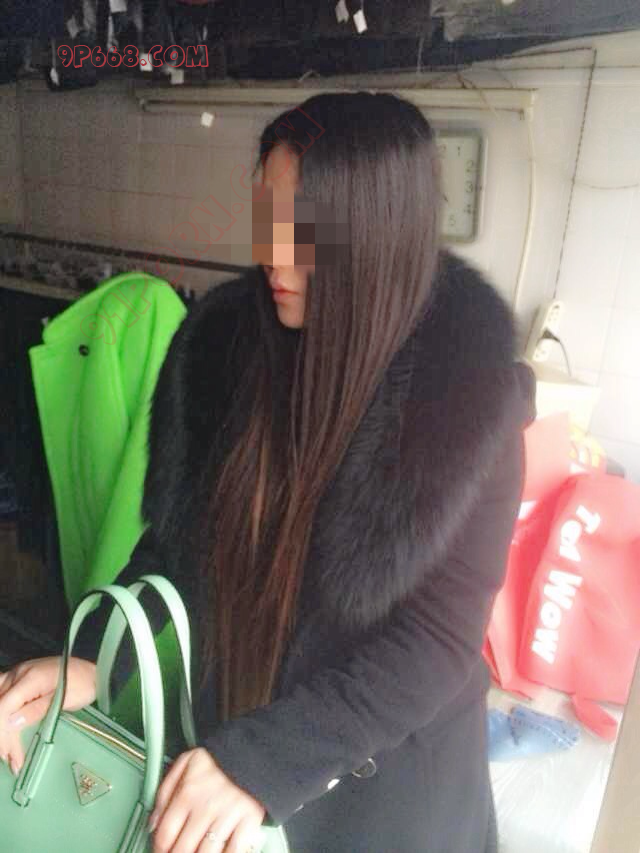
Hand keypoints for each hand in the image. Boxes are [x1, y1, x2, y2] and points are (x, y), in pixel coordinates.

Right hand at [0, 656, 96, 773]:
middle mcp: (19, 674)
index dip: (5, 734)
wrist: (92, 671)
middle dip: (3, 737)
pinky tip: (5, 731)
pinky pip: (2, 696)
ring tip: (8, 752)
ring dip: (1, 728)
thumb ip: (36, 710)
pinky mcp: (19, 679)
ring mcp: (17, 675)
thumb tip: (12, 723)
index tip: (12, 756)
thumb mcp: (64, 700)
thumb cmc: (82, 684)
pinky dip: (2, 715)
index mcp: (31, 678)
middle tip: (13, 761)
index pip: (5, 707)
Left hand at [149, 747, 266, 852]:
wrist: (252, 748)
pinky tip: (220, 851)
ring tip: (198, 851)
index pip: (165, 835)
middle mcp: (206, 807)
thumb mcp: (185, 763)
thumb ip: (164, 792)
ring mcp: (228, 815)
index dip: (159, 850)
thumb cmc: (219, 758)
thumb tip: (153, 822)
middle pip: (183, 850)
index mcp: (187, 793)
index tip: (162, 851)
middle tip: (179, 852)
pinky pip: (234, 851)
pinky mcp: (249, 820)